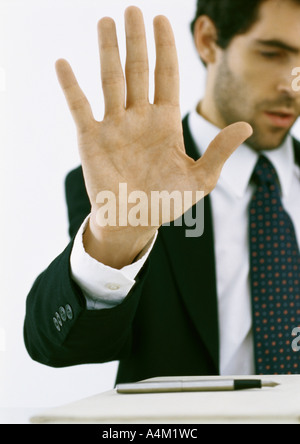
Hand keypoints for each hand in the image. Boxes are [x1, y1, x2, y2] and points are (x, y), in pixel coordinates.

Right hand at [55, 6, 251, 267]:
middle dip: (136, 41)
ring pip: (110, 80)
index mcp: (164, 122)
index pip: (166, 76)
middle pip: (138, 70)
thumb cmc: (166, 203)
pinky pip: (79, 107)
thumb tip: (245, 126)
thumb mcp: (199, 180)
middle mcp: (138, 117)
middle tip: (132, 9)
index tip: (162, 20)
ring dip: (107, 51)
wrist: (134, 221)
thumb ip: (219, 152)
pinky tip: (63, 63)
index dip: (165, 48)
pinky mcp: (91, 138)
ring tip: (105, 22)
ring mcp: (113, 126)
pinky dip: (70, 86)